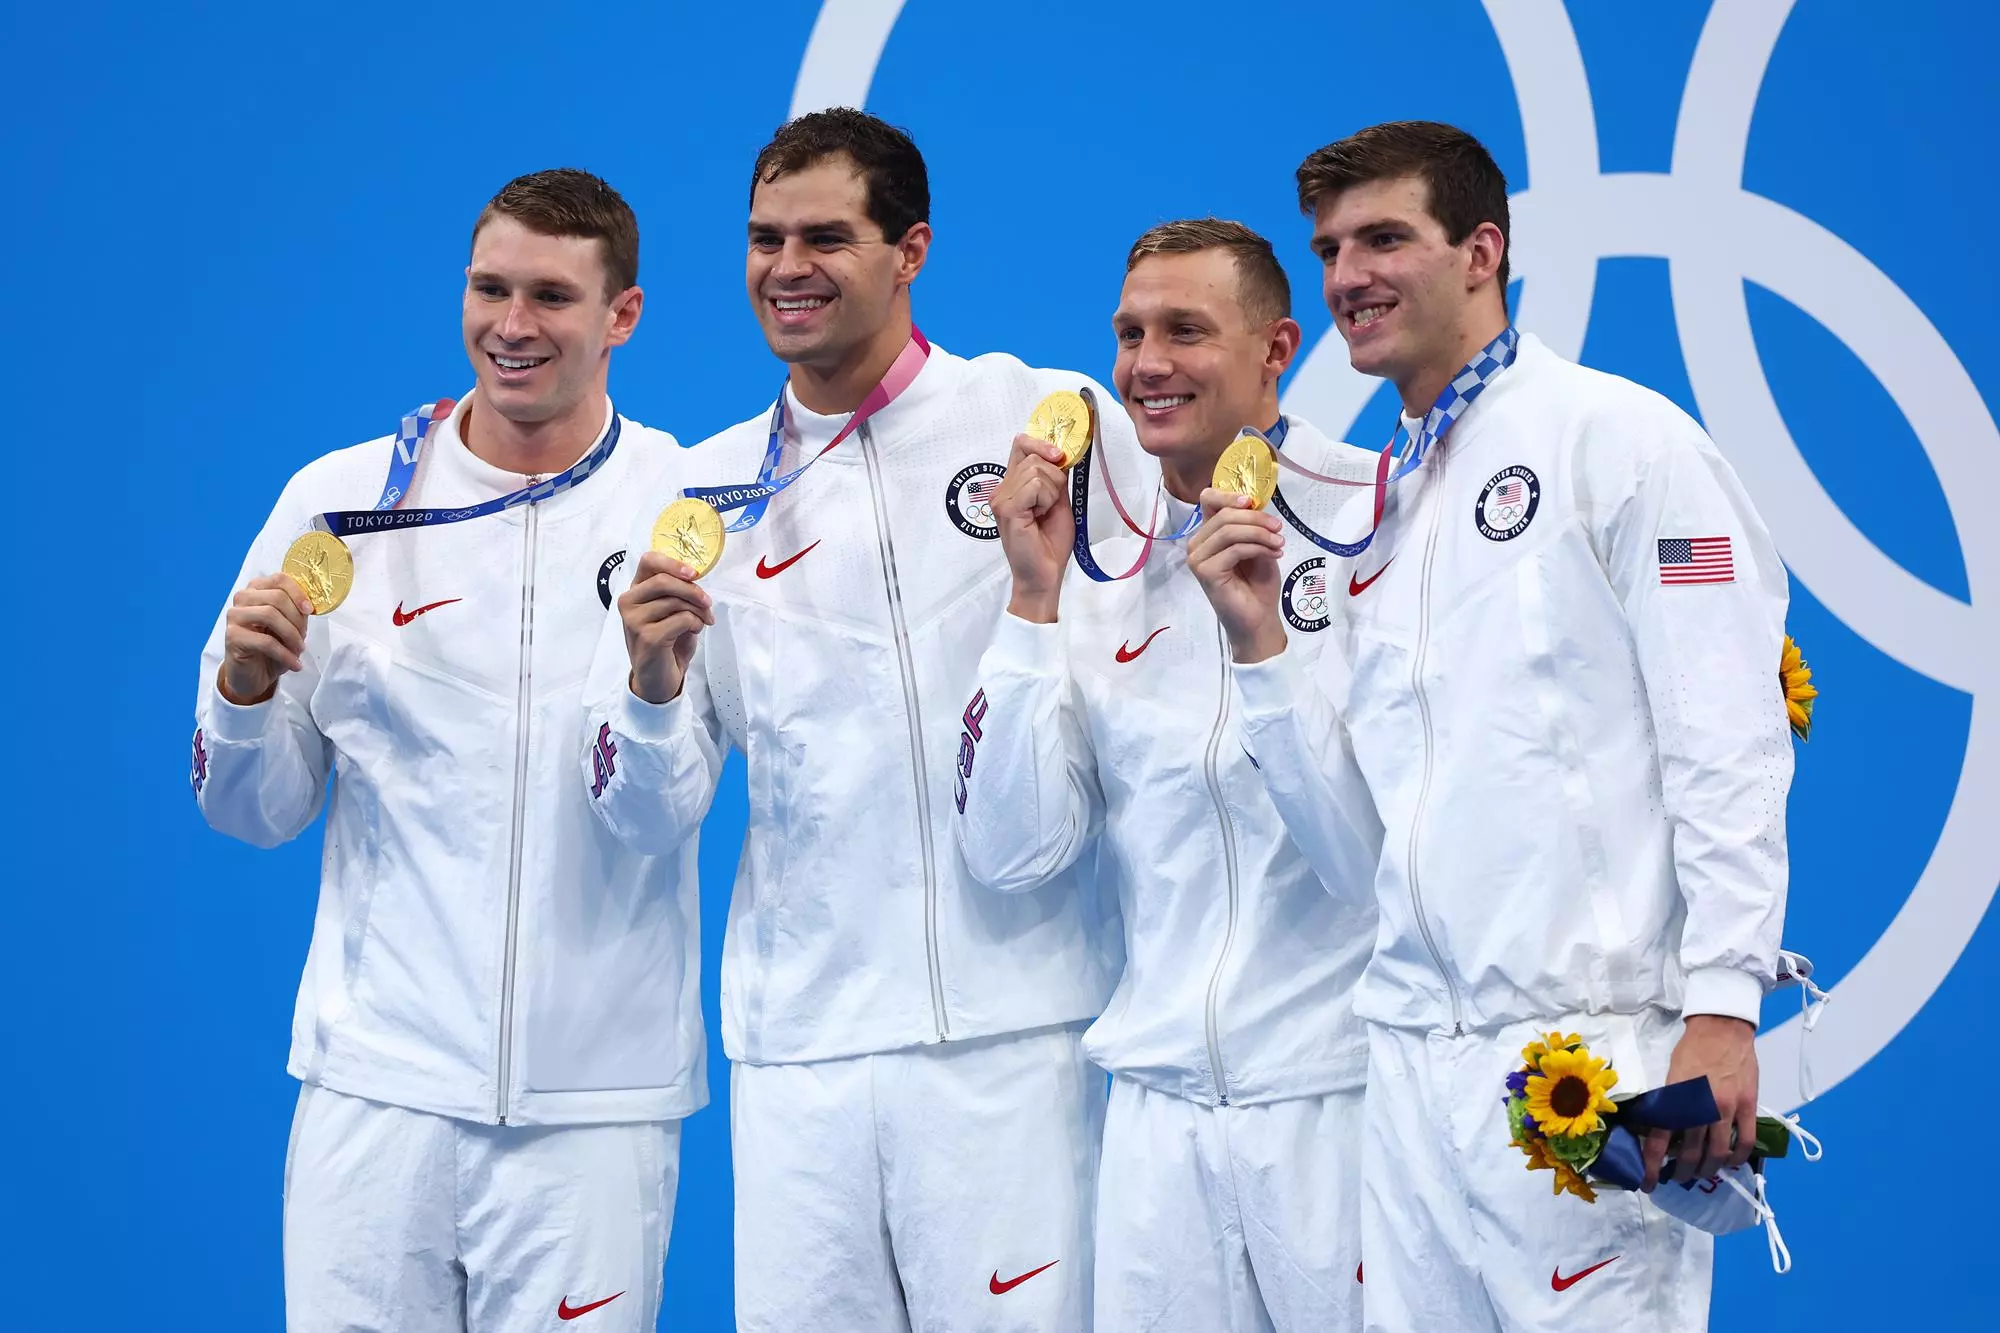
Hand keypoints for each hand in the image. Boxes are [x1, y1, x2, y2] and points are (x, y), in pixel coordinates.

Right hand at [219, 574, 312, 704]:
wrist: (252, 674)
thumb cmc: (271, 648)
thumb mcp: (288, 626)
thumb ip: (296, 611)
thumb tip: (309, 605)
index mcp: (257, 589)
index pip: (279, 579)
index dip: (298, 593)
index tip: (310, 610)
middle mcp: (243, 598)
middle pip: (276, 597)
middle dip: (297, 619)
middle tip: (303, 637)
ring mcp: (234, 616)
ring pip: (270, 615)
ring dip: (292, 635)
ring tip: (299, 650)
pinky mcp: (232, 637)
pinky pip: (265, 642)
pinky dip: (285, 654)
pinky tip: (294, 664)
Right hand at [620, 551, 714, 703]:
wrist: (659, 678)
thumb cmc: (667, 642)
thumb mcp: (671, 612)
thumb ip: (676, 592)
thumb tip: (694, 578)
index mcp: (635, 591)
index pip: (648, 561)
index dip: (673, 563)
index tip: (693, 573)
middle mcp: (628, 602)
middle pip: (664, 580)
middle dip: (693, 591)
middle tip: (707, 603)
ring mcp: (634, 620)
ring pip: (676, 601)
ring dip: (699, 611)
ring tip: (703, 621)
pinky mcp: (647, 637)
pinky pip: (682, 619)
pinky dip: (696, 624)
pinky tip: (694, 632)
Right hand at [994, 432, 1072, 622]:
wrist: (1044, 575)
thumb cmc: (1049, 544)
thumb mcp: (1058, 502)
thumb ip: (1055, 478)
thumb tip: (1061, 454)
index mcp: (1012, 485)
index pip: (1020, 444)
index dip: (1041, 443)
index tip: (1059, 456)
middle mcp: (1002, 489)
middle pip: (1033, 456)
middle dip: (1054, 477)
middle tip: (1051, 505)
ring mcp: (1001, 498)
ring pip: (1037, 470)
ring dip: (1052, 492)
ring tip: (1044, 513)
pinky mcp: (1007, 509)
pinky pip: (1035, 485)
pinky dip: (1047, 499)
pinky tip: (1040, 517)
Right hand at [1187, 490, 1286, 662]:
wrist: (1258, 619)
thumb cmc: (1258, 584)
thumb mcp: (1258, 545)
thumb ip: (1251, 524)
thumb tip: (1253, 502)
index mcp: (1208, 533)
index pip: (1208, 500)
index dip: (1228, 495)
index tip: (1252, 502)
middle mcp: (1198, 543)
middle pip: (1223, 514)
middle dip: (1256, 518)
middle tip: (1278, 530)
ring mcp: (1198, 558)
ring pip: (1229, 530)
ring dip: (1260, 533)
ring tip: (1279, 544)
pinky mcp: (1205, 571)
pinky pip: (1234, 549)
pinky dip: (1258, 548)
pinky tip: (1274, 554)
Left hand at [1644, 1014, 1758, 1189]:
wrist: (1722, 1029)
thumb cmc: (1691, 1051)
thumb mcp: (1670, 1077)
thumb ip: (1668, 1105)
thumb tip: (1662, 1132)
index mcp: (1675, 1099)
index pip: (1658, 1141)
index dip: (1652, 1166)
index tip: (1647, 1183)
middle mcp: (1699, 1108)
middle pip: (1689, 1153)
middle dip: (1682, 1172)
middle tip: (1677, 1178)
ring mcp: (1727, 1109)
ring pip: (1717, 1153)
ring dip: (1708, 1169)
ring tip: (1702, 1174)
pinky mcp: (1748, 1107)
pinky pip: (1745, 1142)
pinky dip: (1738, 1158)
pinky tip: (1731, 1163)